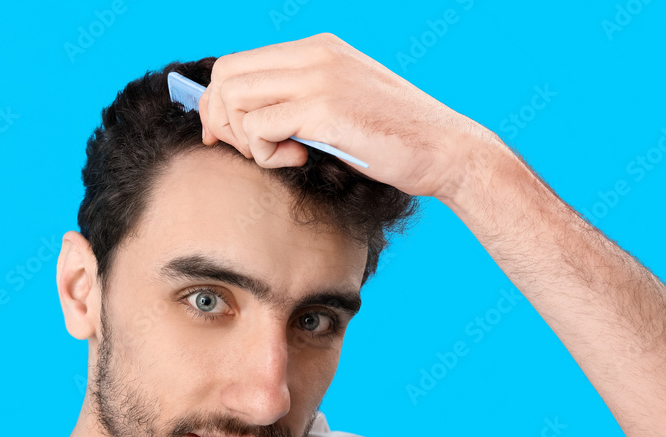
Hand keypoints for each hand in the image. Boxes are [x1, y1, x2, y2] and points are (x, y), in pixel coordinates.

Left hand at [198, 33, 503, 200]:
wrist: (447, 151)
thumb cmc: (393, 140)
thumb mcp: (340, 107)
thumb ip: (297, 102)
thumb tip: (238, 119)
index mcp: (318, 48)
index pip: (237, 62)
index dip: (218, 103)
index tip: (224, 136)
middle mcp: (315, 54)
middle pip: (226, 74)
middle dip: (221, 119)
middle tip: (249, 150)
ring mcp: (319, 78)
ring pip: (234, 97)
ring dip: (244, 137)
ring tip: (279, 155)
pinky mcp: (324, 109)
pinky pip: (258, 128)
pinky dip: (265, 153)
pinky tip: (298, 160)